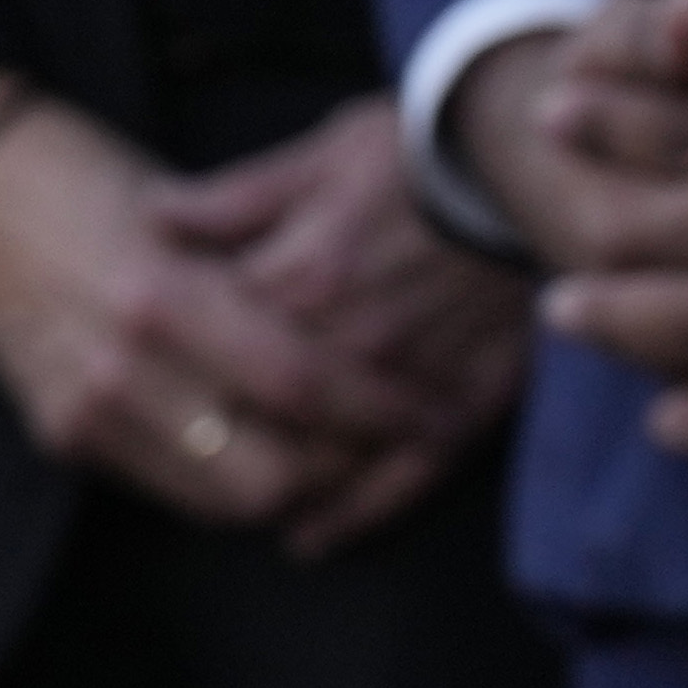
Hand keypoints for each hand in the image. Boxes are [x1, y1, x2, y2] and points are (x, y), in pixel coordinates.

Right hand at [0, 80, 486, 545]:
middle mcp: (122, 368)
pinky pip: (176, 490)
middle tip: (407, 443)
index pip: (300, 383)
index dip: (381, 409)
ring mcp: (86, 413)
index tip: (442, 408)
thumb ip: (280, 261)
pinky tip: (286, 451)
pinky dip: (239, 481)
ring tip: (362, 455)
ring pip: (228, 498)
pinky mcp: (62, 437)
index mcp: (167, 294)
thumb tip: (382, 317)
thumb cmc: (102, 180)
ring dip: (302, 489)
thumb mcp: (199, 200)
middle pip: (270, 470)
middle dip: (349, 470)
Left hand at [150, 98, 532, 552]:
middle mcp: (346, 345)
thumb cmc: (426, 151)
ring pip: (317, 466)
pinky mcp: (460, 409)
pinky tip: (311, 536)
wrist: (538, 165)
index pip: (203, 348)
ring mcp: (404, 387)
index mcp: (301, 279)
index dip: (168, 366)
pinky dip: (351, 517)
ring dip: (270, 490)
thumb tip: (149, 221)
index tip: (149, 371)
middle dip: (207, 439)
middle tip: (182, 446)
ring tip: (235, 499)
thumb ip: (234, 198)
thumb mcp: (324, 154)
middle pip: (250, 422)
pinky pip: (399, 484)